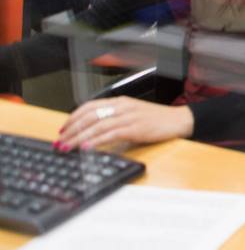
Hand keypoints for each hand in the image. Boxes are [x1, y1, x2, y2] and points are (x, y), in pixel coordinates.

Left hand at [57, 97, 192, 150]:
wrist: (179, 120)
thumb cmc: (157, 120)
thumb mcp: (133, 115)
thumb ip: (115, 120)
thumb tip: (93, 132)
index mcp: (121, 102)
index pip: (90, 106)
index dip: (73, 117)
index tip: (63, 129)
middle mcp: (123, 107)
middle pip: (90, 115)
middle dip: (72, 129)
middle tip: (60, 140)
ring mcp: (129, 117)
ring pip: (97, 125)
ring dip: (79, 137)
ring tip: (68, 146)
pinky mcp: (136, 128)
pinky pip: (111, 134)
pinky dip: (97, 141)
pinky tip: (87, 147)